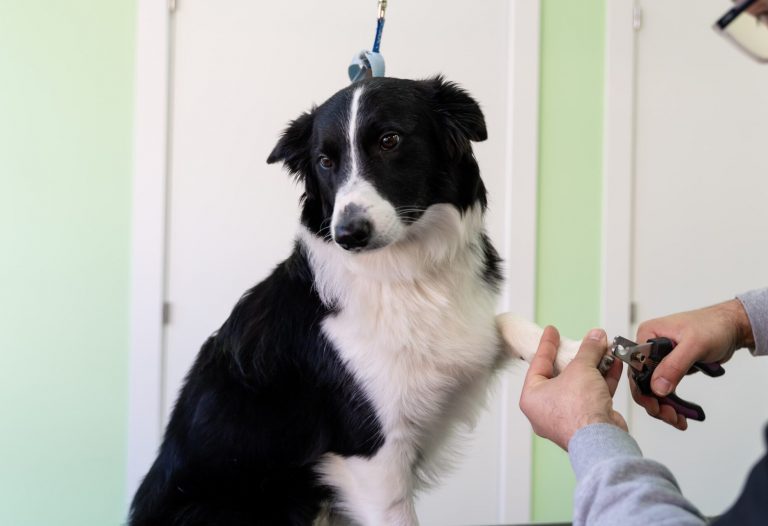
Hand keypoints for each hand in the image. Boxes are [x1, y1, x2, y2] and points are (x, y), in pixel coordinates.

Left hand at [519, 326, 626, 450]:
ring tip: (604, 348)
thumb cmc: (578, 411)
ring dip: (594, 366)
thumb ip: (587, 350)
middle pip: (561, 374)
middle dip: (577, 356)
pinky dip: (603, 380)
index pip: (538, 364)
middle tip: (584, 341)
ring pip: (581, 385)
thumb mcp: (580, 369)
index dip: (547, 345)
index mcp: (532, 397)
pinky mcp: (587, 421)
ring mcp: (568, 417)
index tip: (552, 331)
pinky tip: (614, 363)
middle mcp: (546, 409)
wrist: (601, 440)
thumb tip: (595, 337)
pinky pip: (593, 395)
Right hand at [632, 299, 753, 429]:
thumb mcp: (693, 345)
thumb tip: (657, 387)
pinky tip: (681, 413)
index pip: (635, 368)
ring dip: (664, 407)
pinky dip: (672, 403)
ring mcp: (660, 358)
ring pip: (653, 389)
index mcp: (647, 336)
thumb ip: (674, 365)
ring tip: (678, 419)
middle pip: (642, 382)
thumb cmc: (714, 326)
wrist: (731, 327)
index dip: (642, 390)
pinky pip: (665, 388)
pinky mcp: (671, 367)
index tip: (655, 406)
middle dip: (655, 403)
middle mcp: (649, 347)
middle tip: (670, 416)